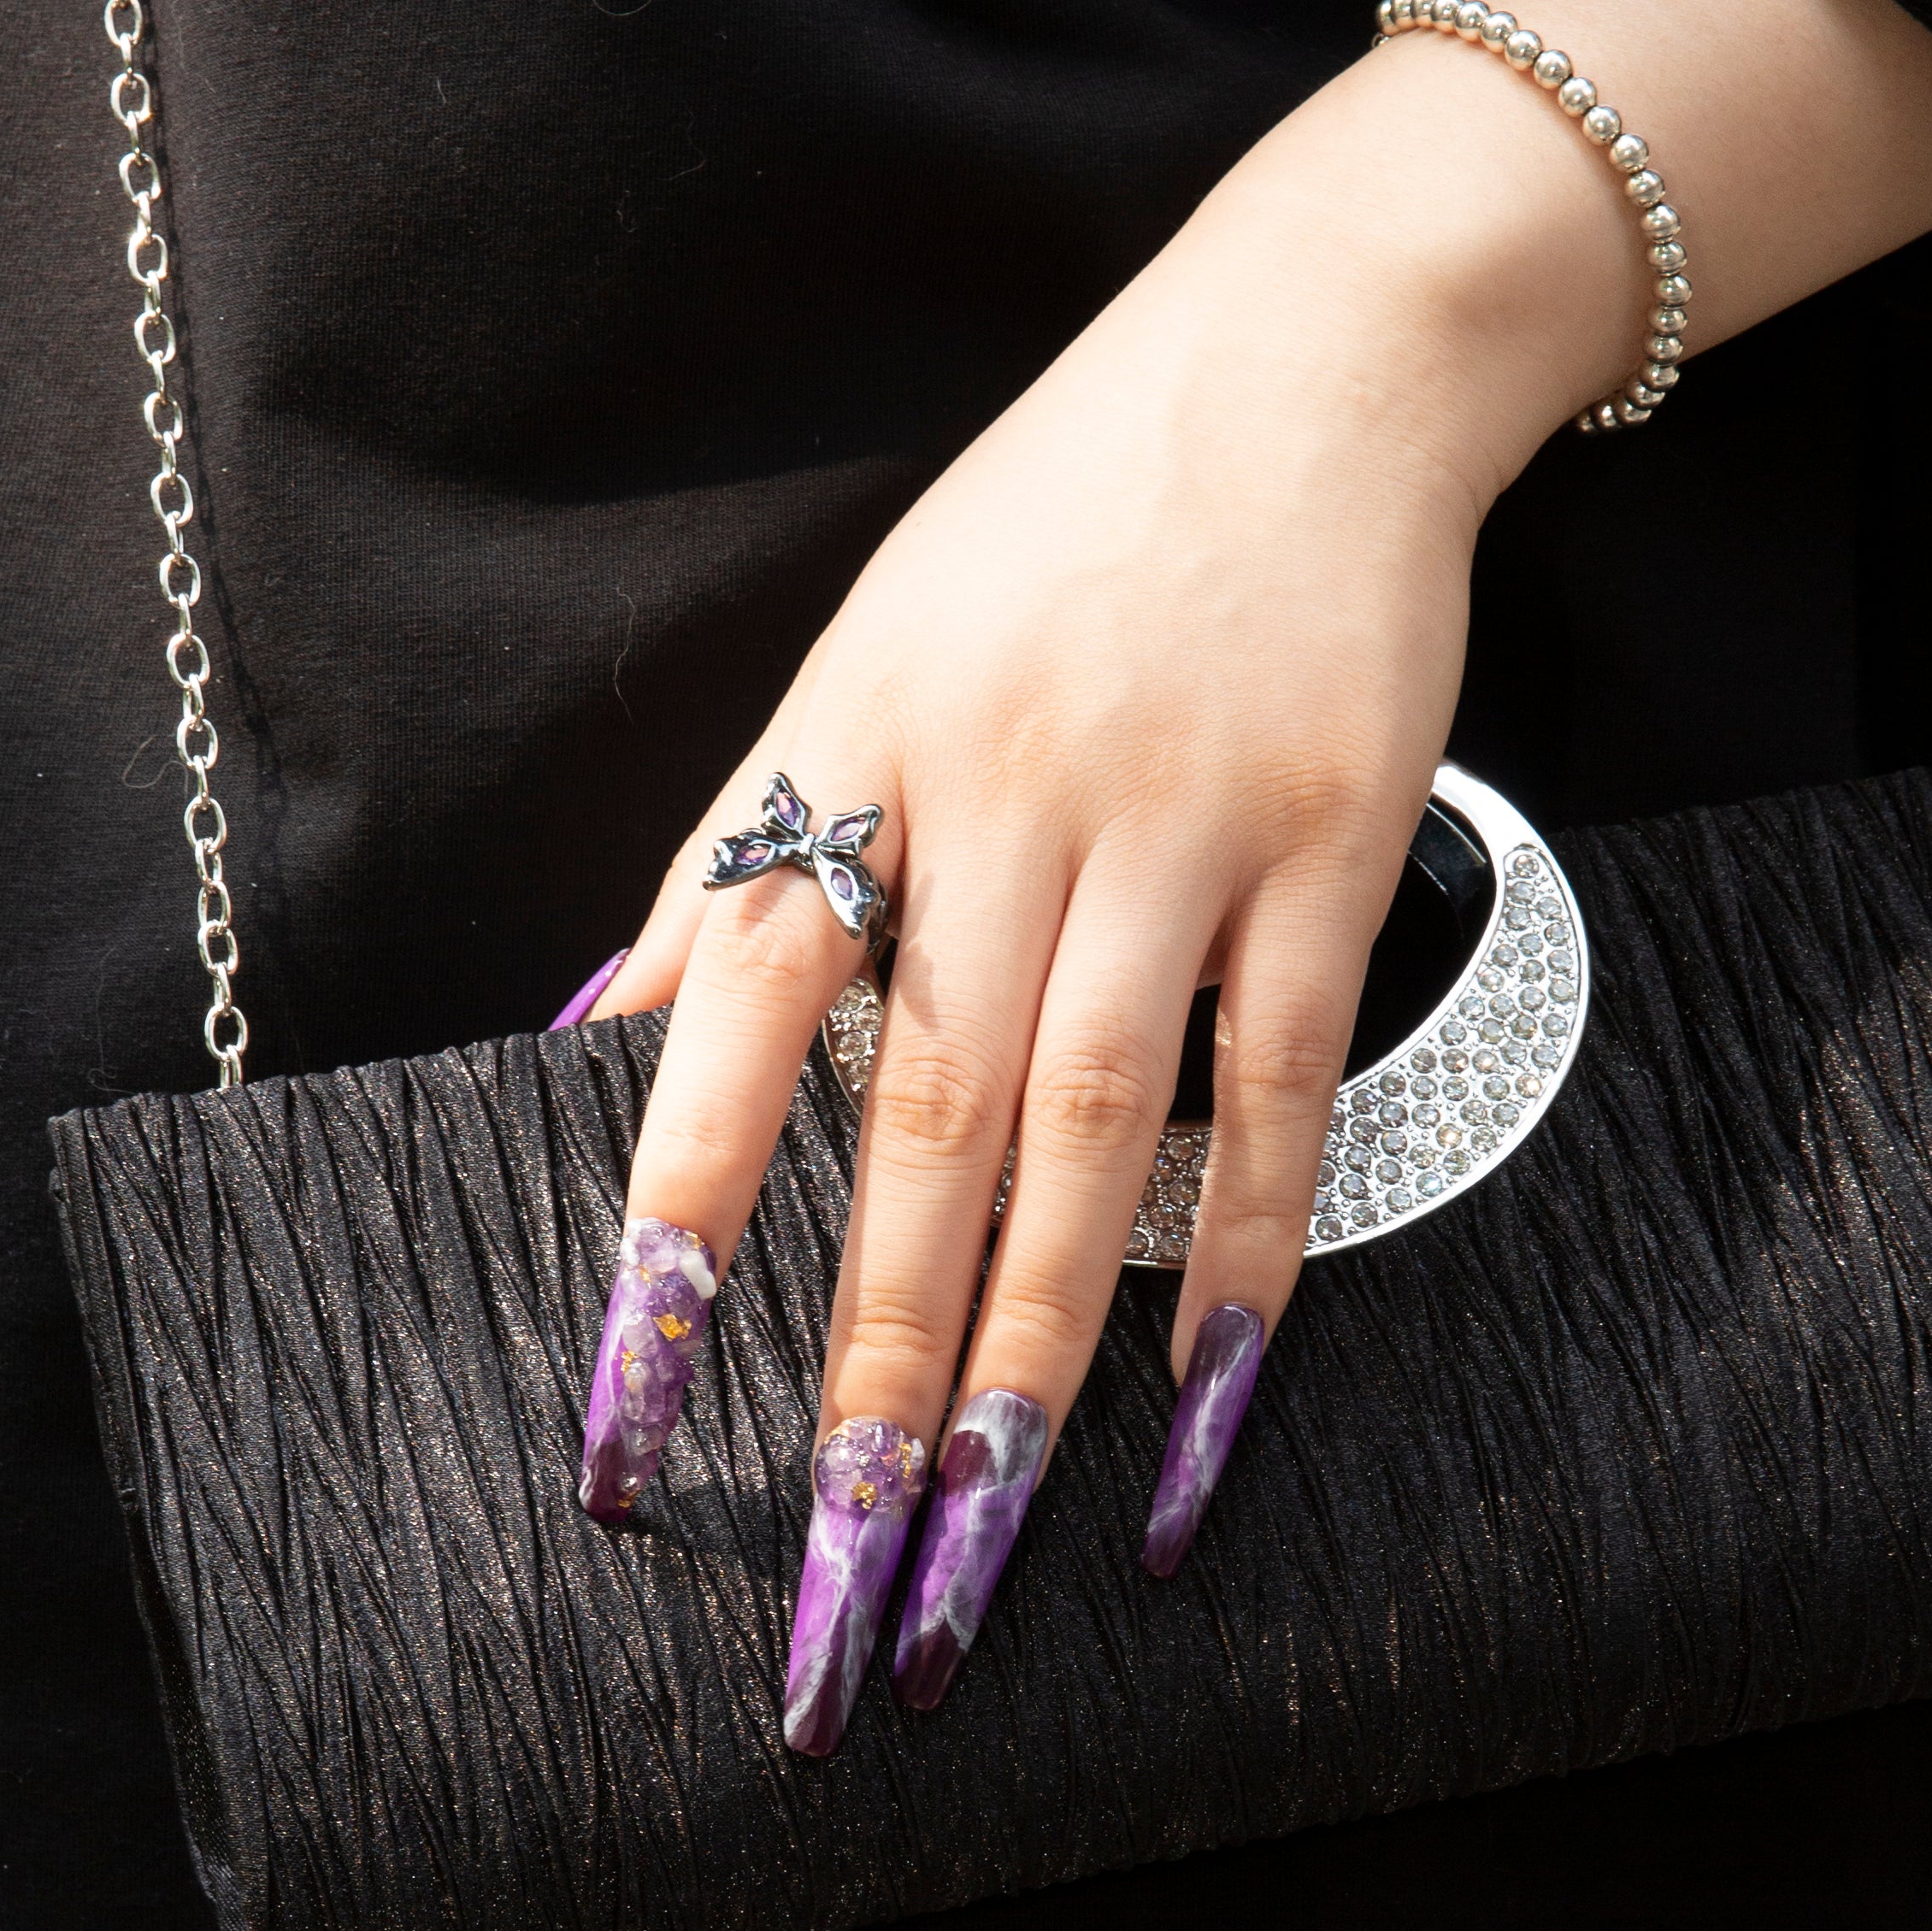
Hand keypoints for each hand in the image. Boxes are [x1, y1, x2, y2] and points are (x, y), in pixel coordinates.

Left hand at [561, 0, 1931, 1747]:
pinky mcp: (1333, 838)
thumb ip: (750, 857)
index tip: (626, 1423)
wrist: (1313, 355)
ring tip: (987, 1538)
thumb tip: (598, 1038)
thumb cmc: (1060, 535)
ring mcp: (1176, 822)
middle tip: (836, 1575)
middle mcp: (1001, 797)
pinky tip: (1203, 1414)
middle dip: (873, 1371)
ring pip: (1090, 1135)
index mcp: (853, 754)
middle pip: (917, 1128)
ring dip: (1038, 1355)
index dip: (672, 1220)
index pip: (730, 1015)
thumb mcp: (863, 657)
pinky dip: (1243, 1255)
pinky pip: (1279, 1086)